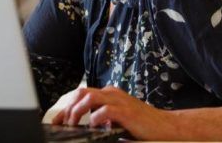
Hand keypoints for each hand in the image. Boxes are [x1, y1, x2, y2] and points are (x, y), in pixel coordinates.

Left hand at [51, 86, 177, 140]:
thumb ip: (102, 118)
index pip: (81, 95)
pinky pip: (105, 110)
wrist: (165, 127)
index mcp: (109, 94)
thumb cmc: (142, 125)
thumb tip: (83, 126)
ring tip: (73, 124)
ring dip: (77, 111)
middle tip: (61, 124)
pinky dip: (96, 118)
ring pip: (89, 97)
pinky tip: (94, 126)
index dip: (66, 107)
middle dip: (68, 108)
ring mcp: (119, 101)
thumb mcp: (117, 120)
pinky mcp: (126, 111)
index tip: (56, 121)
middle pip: (81, 93)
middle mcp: (112, 94)